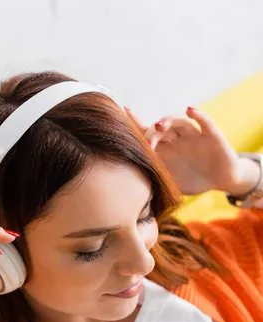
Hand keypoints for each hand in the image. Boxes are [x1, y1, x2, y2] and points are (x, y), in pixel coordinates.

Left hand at [126, 106, 241, 194]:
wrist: (221, 181)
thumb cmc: (192, 180)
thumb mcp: (170, 182)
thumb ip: (153, 180)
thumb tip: (129, 188)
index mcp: (164, 148)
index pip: (147, 133)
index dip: (136, 123)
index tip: (123, 112)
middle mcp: (177, 138)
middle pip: (161, 128)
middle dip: (151, 132)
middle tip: (146, 142)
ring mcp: (194, 135)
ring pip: (180, 122)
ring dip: (169, 120)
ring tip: (160, 125)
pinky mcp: (212, 136)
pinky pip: (206, 123)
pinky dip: (199, 115)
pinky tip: (190, 110)